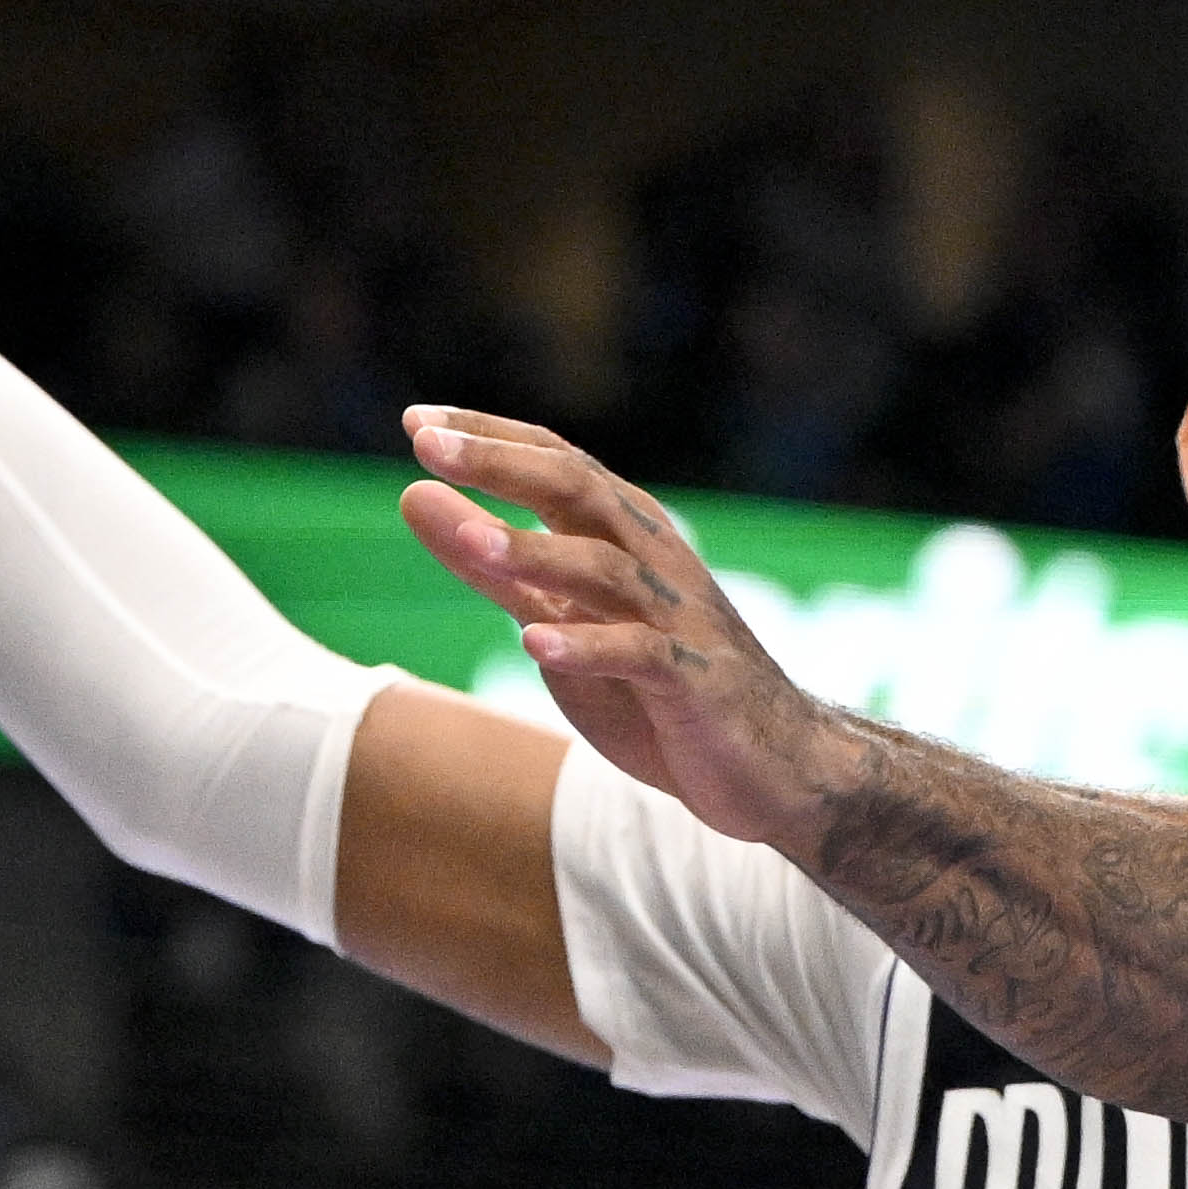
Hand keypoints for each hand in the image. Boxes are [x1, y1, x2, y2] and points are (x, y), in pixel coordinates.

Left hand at [399, 414, 873, 852]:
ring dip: (536, 554)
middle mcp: (654, 559)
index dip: (489, 439)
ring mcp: (678, 618)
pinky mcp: (694, 680)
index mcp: (623, 536)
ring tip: (473, 544)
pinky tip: (534, 646)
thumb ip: (490, 566)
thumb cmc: (657, 691)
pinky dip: (588, 647)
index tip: (415, 421)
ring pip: (606, 569)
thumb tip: (414, 496)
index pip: (555, 464)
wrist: (774, 767)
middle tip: (430, 445)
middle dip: (504, 465)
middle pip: (579, 490)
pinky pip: (640, 654)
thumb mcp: (555, 620)